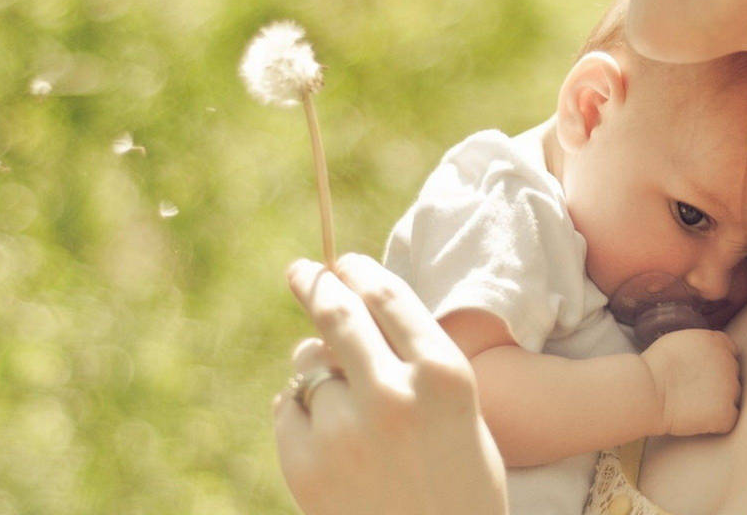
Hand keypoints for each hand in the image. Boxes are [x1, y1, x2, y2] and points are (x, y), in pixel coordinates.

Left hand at [273, 253, 508, 514]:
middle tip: (302, 271)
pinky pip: (287, 409)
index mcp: (443, 374)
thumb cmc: (458, 483)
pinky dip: (300, 411)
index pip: (388, 296)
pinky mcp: (306, 465)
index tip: (341, 262)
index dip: (359, 271)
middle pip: (337, 313)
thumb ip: (409, 362)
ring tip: (339, 396)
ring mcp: (344, 431)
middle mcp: (393, 394)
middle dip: (314, 283)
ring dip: (314, 366)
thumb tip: (336, 313)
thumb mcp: (459, 413)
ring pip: (308, 366)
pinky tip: (328, 438)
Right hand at [640, 327, 741, 436]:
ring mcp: (730, 388)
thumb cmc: (653, 366)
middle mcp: (728, 362)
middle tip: (693, 391)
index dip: (717, 364)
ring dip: (718, 403)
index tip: (702, 373)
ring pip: (732, 398)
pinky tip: (697, 419)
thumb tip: (703, 355)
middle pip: (732, 375)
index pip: (730, 352)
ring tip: (692, 406)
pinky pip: (729, 420)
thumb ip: (700, 345)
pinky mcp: (725, 413)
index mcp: (717, 342)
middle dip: (718, 384)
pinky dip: (716, 423)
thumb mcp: (680, 340)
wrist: (647, 390)